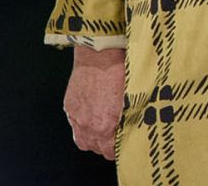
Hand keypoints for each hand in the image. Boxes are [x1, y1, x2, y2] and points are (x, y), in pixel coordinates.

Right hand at [65, 45, 124, 159]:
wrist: (99, 56)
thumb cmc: (120, 73)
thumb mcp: (134, 98)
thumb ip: (132, 119)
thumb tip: (138, 129)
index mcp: (106, 126)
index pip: (112, 152)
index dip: (121, 148)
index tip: (128, 143)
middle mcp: (88, 126)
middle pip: (98, 149)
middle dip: (109, 146)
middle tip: (119, 137)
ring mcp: (77, 117)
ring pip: (84, 141)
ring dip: (95, 140)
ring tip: (105, 132)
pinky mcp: (69, 107)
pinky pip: (75, 127)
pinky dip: (83, 127)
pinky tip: (93, 120)